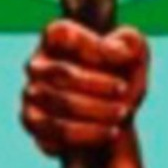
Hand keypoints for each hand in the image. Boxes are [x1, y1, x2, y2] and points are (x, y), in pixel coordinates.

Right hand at [21, 20, 148, 154]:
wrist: (116, 112)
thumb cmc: (123, 73)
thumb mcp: (136, 52)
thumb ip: (129, 43)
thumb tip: (110, 50)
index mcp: (57, 37)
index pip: (61, 33)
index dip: (90, 45)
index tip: (118, 57)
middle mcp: (37, 65)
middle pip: (62, 74)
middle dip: (98, 84)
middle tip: (124, 90)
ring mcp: (32, 96)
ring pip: (61, 105)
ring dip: (97, 111)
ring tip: (122, 113)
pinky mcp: (35, 126)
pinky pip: (57, 134)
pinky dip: (89, 134)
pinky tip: (111, 132)